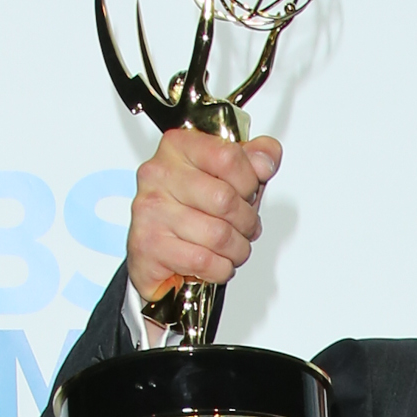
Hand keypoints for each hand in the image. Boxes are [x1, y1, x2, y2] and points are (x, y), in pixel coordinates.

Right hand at [128, 130, 280, 305]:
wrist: (154, 252)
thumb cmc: (190, 211)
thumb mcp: (225, 177)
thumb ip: (250, 162)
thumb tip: (266, 159)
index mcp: (179, 147)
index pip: (228, 157)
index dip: (250, 182)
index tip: (248, 193)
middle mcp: (160, 174)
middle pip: (225, 199)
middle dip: (247, 222)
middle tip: (245, 228)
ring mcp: (152, 209)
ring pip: (218, 234)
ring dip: (237, 250)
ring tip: (233, 248)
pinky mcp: (149, 245)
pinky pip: (204, 260)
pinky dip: (220, 268)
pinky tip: (216, 262)